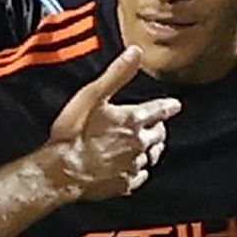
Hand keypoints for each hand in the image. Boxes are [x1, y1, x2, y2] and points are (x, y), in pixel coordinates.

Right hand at [43, 50, 179, 198]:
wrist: (62, 170)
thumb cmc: (74, 132)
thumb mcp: (93, 95)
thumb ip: (117, 73)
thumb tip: (135, 52)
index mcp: (133, 120)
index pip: (160, 111)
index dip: (168, 106)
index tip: (174, 105)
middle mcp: (138, 144)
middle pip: (159, 135)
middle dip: (159, 129)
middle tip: (156, 125)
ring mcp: (132, 166)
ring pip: (152, 157)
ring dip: (151, 150)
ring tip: (148, 146)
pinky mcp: (124, 184)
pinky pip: (140, 177)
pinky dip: (139, 171)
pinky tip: (133, 169)